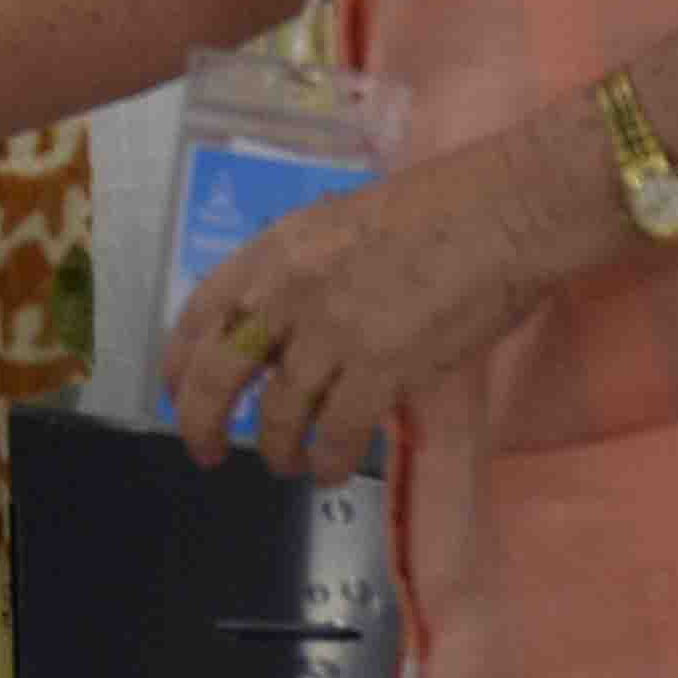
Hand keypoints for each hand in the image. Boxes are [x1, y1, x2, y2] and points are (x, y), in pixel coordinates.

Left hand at [158, 127, 594, 484]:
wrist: (505, 211)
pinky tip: (330, 471)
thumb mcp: (342, 223)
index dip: (178, 361)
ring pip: (279, 415)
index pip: (200, 312)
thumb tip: (285, 323)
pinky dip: (327, 462)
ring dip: (278, 450)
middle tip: (207, 452)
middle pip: (217, 374)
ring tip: (288, 464)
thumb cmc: (442, 206)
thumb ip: (302, 272)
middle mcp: (288, 290)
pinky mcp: (379, 368)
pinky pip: (336, 434)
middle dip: (202, 423)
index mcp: (275, 247)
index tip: (173, 392)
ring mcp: (331, 331)